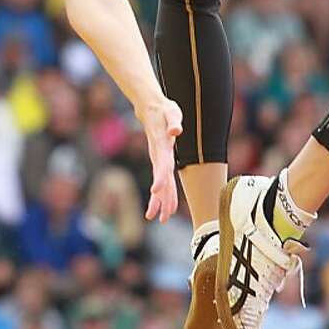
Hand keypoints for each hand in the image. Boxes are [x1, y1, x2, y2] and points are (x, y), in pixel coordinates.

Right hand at [137, 97, 182, 221]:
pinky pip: (162, 181)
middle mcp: (158, 156)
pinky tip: (163, 207)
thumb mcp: (171, 111)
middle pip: (161, 180)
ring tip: (161, 219)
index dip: (160, 177)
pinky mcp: (160, 161)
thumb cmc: (164, 110)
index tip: (155, 190)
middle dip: (161, 198)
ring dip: (161, 202)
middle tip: (162, 216)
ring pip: (161, 184)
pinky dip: (163, 194)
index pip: (161, 164)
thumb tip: (176, 130)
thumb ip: (174, 120)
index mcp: (162, 146)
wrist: (151, 109)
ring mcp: (158, 160)